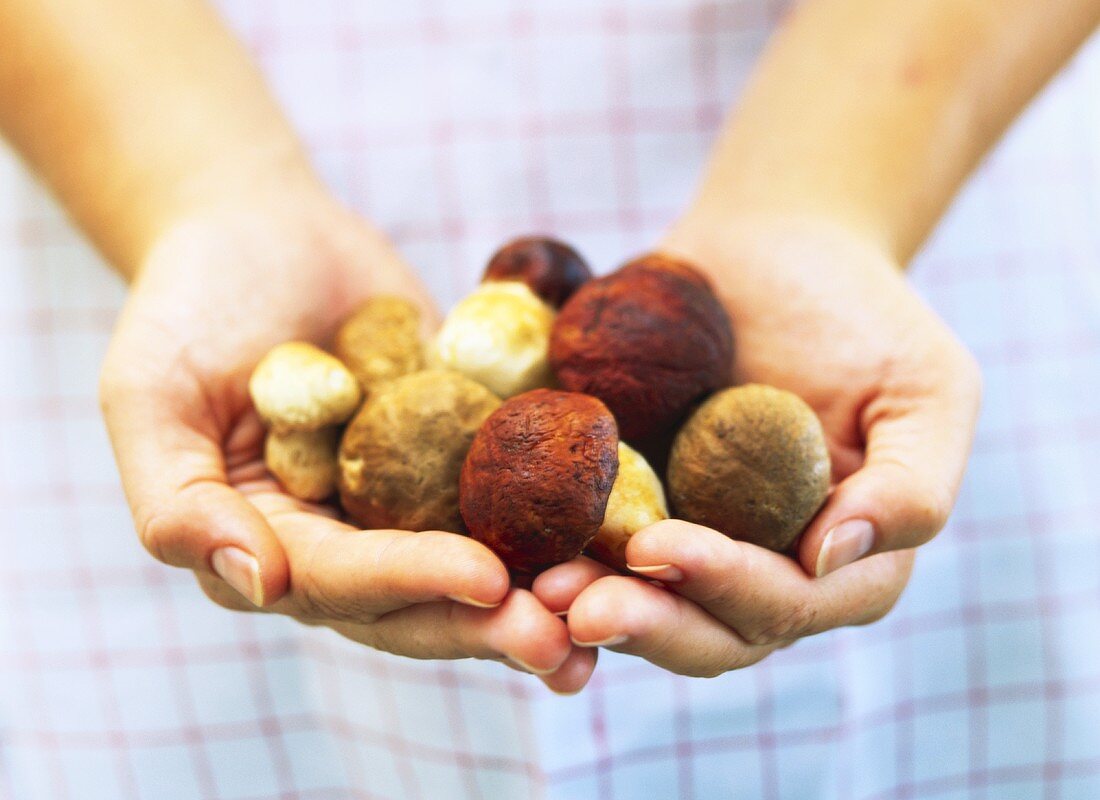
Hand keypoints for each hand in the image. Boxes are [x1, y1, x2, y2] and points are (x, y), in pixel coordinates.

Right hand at [99, 182, 593, 692]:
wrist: (260, 230)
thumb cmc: (187, 306)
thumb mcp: (148, 398)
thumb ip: (177, 502)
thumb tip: (254, 586)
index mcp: (270, 548)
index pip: (342, 584)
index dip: (410, 586)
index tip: (483, 581)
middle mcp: (346, 540)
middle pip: (423, 598)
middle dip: (490, 619)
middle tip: (566, 631)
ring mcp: (408, 500)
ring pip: (481, 559)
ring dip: (543, 586)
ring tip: (613, 598)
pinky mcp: (461, 452)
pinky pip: (516, 487)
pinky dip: (563, 510)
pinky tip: (621, 523)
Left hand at [533, 214, 980, 676]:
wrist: (775, 251)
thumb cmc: (863, 314)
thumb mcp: (926, 389)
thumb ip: (911, 487)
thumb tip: (832, 557)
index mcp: (841, 566)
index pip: (785, 603)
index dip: (724, 588)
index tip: (657, 551)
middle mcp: (764, 571)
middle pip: (706, 630)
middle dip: (643, 623)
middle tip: (571, 603)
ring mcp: (693, 543)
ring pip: (641, 603)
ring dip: (587, 605)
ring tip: (531, 587)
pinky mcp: (633, 507)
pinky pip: (590, 543)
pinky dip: (552, 551)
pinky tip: (507, 541)